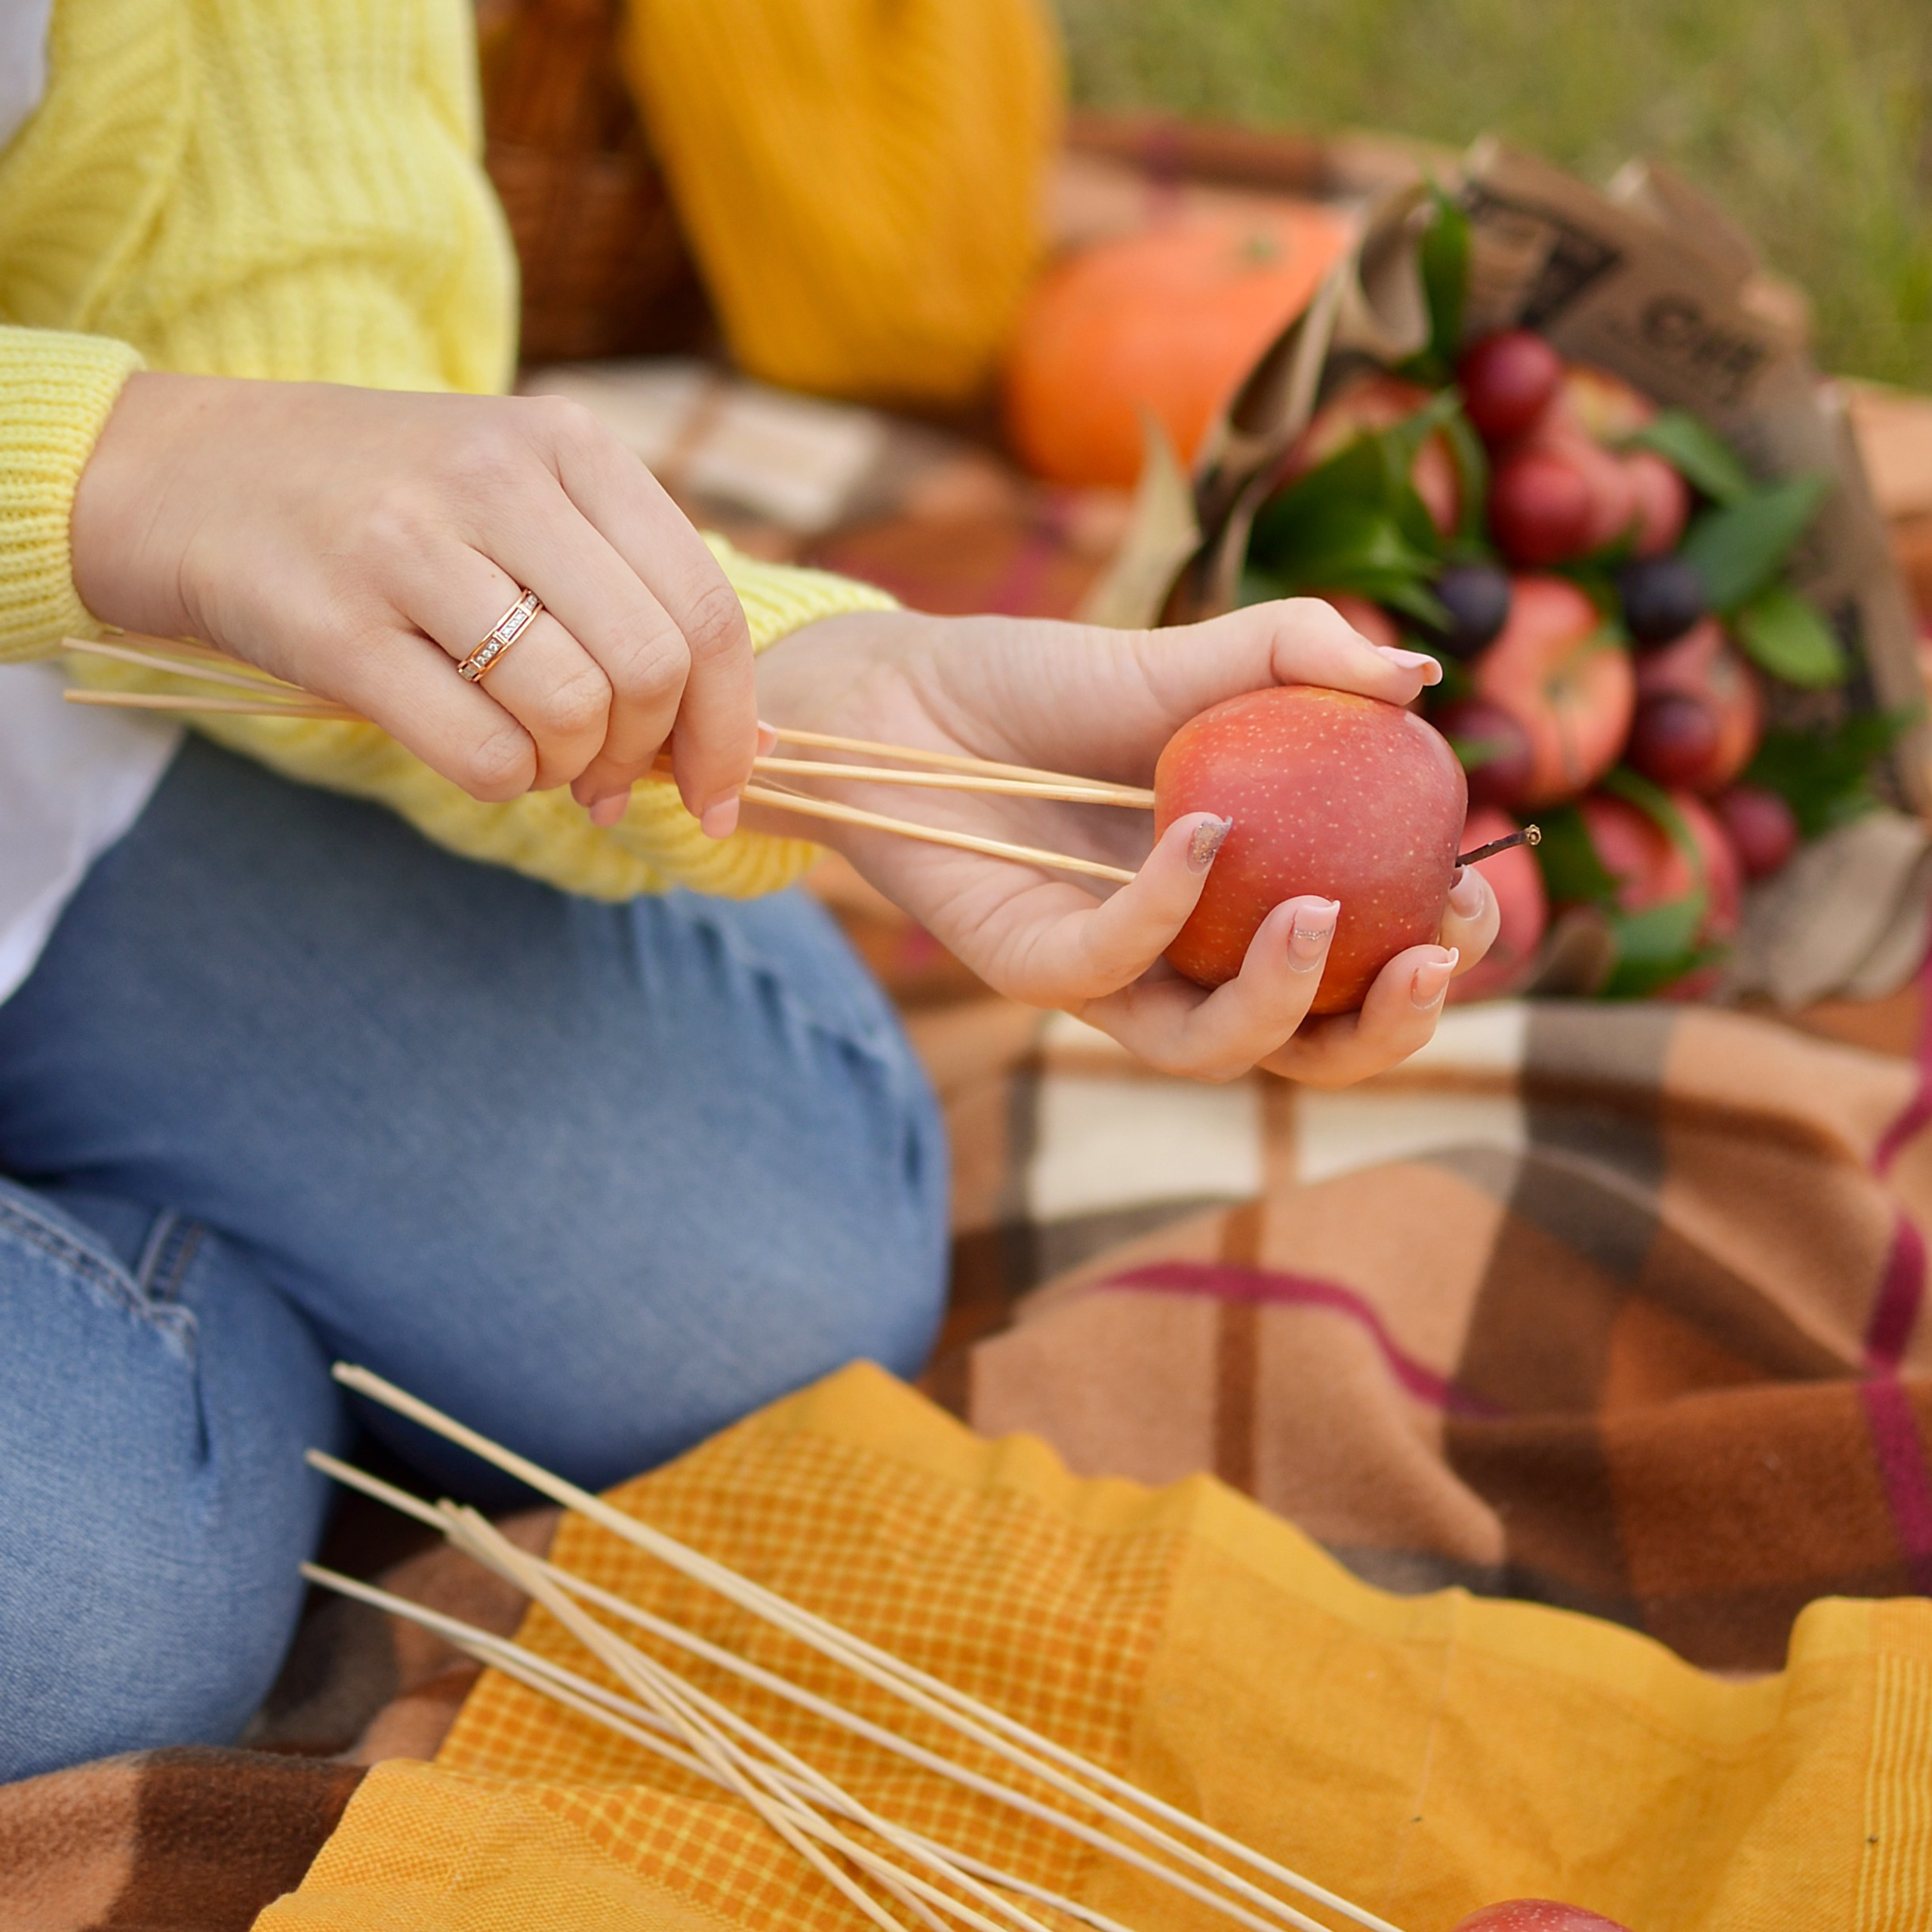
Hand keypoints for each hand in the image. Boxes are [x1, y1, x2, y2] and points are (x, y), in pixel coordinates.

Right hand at [71, 373, 755, 826]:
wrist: (185, 475)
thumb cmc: (388, 508)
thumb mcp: (520, 500)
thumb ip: (628, 594)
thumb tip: (749, 745)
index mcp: (568, 443)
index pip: (705, 607)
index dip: (732, 723)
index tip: (722, 788)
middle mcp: (497, 479)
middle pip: (652, 667)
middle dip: (650, 754)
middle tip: (609, 779)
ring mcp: (410, 548)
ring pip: (573, 711)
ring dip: (572, 771)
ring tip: (540, 760)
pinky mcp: (336, 627)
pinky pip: (483, 752)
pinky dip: (507, 782)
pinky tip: (485, 760)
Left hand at [750, 601, 1499, 1085]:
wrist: (911, 695)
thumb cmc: (1052, 689)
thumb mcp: (1190, 657)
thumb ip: (1302, 654)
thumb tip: (1425, 675)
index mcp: (1250, 905)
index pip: (1361, 967)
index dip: (1431, 960)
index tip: (1467, 897)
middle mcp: (1190, 959)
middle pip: (1308, 1047)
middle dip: (1387, 1029)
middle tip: (1430, 959)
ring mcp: (1111, 976)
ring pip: (1213, 1049)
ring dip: (1284, 1001)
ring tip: (1321, 915)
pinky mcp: (1030, 968)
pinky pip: (1110, 972)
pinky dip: (1165, 912)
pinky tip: (1200, 834)